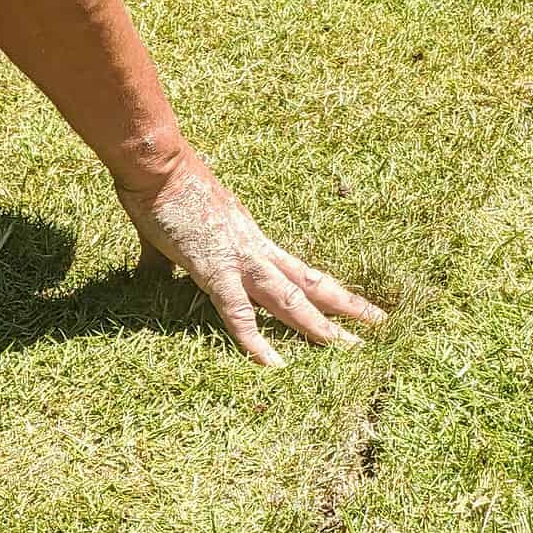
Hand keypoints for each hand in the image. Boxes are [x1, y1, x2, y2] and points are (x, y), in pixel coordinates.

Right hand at [116, 153, 384, 366]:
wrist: (158, 166)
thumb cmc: (163, 189)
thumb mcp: (174, 231)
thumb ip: (167, 257)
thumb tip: (154, 270)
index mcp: (250, 240)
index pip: (298, 270)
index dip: (326, 289)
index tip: (350, 304)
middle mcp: (256, 249)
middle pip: (309, 283)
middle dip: (345, 306)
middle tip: (379, 325)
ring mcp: (239, 260)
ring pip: (290, 298)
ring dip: (320, 324)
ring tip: (350, 346)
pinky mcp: (214, 270)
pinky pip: (238, 314)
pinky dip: (256, 341)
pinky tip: (275, 366)